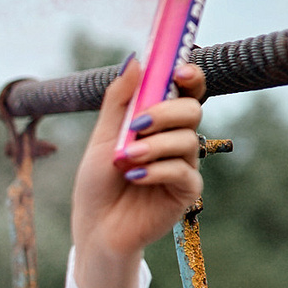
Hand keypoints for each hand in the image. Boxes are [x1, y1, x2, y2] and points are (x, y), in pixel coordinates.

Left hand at [68, 57, 205, 287]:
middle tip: (137, 124)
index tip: (179, 70)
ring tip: (125, 159)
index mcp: (160, 123)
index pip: (185, 92)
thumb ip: (119, 102)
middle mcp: (177, 141)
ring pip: (187, 141)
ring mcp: (184, 166)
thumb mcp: (103, 138)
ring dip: (154, 146)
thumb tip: (135, 60)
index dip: (189, 77)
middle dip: (166, 113)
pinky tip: (133, 176)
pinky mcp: (186, 193)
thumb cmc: (98, 183)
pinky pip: (183, 172)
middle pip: (192, 111)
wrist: (94, 228)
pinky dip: (156, 170)